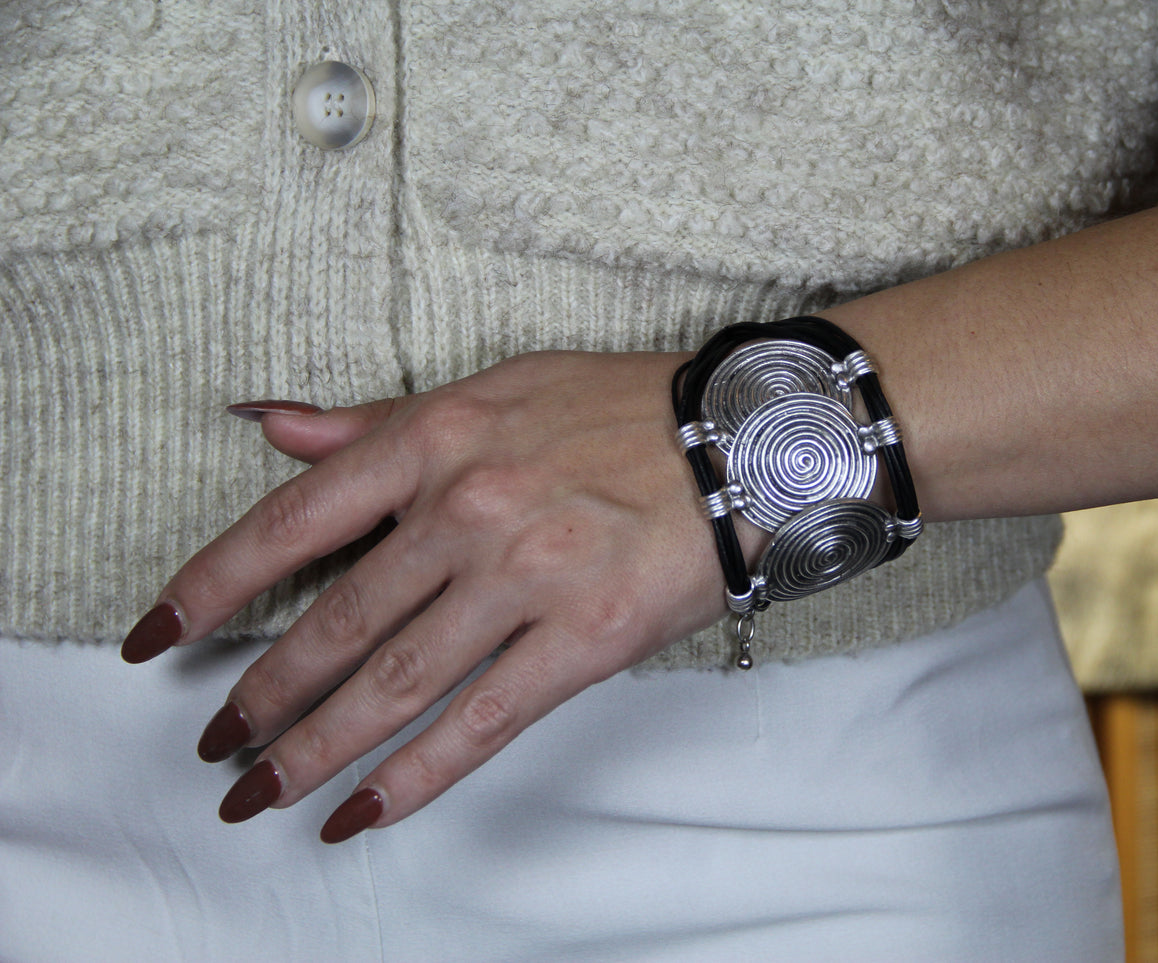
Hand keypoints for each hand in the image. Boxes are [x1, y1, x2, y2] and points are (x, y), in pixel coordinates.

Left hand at [123, 351, 733, 840]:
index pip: (290, 524)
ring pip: (395, 682)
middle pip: (335, 624)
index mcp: (435, 442)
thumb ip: (377, 422)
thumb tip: (275, 429)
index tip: (156, 639)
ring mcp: (526, 577)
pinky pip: (483, 720)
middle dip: (262, 699)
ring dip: (317, 750)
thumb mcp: (492, 392)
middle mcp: (467, 509)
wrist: (742, 441)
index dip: (209, 589)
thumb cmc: (618, 412)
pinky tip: (365, 809)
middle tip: (217, 749)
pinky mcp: (584, 640)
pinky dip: (417, 773)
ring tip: (267, 794)